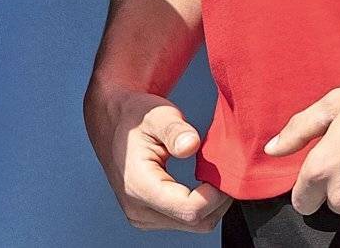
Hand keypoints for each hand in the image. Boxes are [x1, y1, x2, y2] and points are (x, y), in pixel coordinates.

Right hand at [83, 80, 232, 232]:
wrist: (112, 123)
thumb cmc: (135, 117)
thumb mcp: (157, 114)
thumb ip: (175, 131)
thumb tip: (191, 145)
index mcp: (140, 187)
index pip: (189, 209)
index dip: (215, 194)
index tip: (226, 171)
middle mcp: (139, 210)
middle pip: (195, 222)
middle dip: (218, 200)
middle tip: (226, 170)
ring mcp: (143, 217)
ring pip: (193, 225)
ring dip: (210, 204)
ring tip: (212, 173)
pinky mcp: (149, 216)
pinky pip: (183, 220)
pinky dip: (199, 204)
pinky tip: (201, 181)